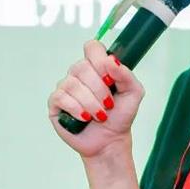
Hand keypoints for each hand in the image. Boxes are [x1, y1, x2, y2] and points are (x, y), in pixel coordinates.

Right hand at [48, 40, 144, 158]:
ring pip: (72, 84)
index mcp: (97, 67)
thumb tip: (111, 60)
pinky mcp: (56, 103)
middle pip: (81, 67)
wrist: (110, 141)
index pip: (92, 47)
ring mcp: (66, 87)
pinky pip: (61, 97)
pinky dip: (76, 108)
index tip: (110, 79)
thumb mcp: (133, 93)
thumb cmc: (121, 116)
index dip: (99, 60)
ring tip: (100, 116)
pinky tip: (84, 118)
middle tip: (109, 105)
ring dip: (90, 103)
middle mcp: (79, 74)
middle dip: (99, 89)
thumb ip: (125, 74)